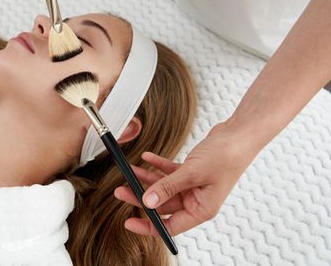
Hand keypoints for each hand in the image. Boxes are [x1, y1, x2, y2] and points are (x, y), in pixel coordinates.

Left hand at [114, 122, 255, 236]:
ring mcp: (194, 186)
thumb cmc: (227, 156)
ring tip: (129, 172)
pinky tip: (146, 158)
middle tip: (121, 191)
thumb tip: (147, 202)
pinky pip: (169, 173)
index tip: (129, 222)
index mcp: (201, 209)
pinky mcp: (192, 172)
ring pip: (163, 187)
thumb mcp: (192, 173)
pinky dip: (158, 166)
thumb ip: (168, 188)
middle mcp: (197, 200)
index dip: (149, 225)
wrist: (239, 134)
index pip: (170, 226)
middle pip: (163, 205)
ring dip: (146, 179)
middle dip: (141, 196)